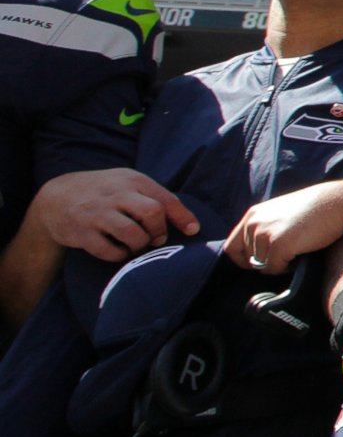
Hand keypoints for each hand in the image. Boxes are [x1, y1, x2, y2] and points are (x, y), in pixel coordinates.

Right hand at [24, 168, 196, 262]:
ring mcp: (96, 213)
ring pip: (132, 234)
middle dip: (159, 231)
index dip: (184, 218)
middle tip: (156, 239)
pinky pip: (109, 251)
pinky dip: (119, 255)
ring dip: (140, 245)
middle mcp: (115, 194)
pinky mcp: (81, 232)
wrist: (56, 197)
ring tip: (136, 245)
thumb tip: (191, 224)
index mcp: (132, 180)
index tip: (193, 231)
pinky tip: (118, 250)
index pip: (166, 199)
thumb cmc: (105, 192)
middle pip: (152, 213)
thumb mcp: (128, 185)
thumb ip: (155, 198)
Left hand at [225, 182, 342, 272]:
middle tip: (289, 255)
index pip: (232, 247)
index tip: (259, 264)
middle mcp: (253, 223)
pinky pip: (275, 268)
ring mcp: (264, 234)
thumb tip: (256, 256)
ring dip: (279, 264)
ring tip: (297, 252)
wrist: (338, 203)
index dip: (243, 260)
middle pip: (249, 259)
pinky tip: (301, 256)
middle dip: (267, 262)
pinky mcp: (278, 245)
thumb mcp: (281, 213)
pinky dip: (288, 268)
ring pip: (262, 266)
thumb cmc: (314, 209)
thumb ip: (265, 227)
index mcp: (252, 215)